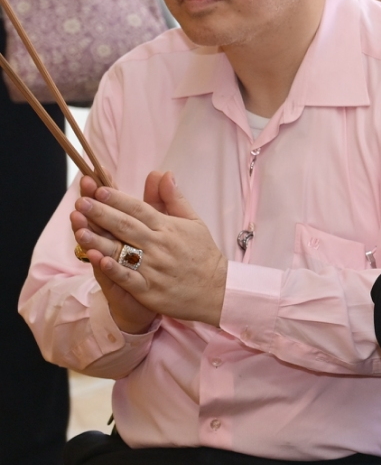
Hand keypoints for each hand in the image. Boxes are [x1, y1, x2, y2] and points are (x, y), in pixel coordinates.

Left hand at [71, 172, 227, 327]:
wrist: (217, 290)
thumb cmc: (202, 254)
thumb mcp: (194, 222)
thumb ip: (174, 198)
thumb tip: (163, 174)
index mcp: (168, 228)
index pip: (139, 209)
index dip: (118, 200)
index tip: (99, 190)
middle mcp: (159, 245)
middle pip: (126, 227)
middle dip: (102, 214)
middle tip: (81, 202)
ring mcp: (154, 268)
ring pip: (122, 251)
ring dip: (100, 240)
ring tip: (79, 229)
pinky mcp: (149, 290)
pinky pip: (128, 278)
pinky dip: (114, 270)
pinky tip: (98, 260)